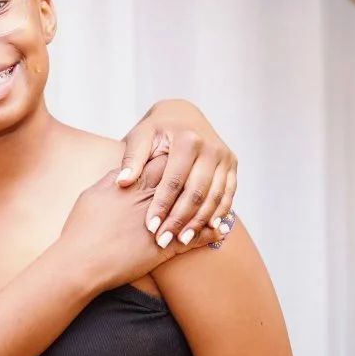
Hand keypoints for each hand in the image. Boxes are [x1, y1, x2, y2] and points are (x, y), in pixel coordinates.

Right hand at [61, 154, 227, 292]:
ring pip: (195, 209)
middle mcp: (151, 200)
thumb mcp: (93, 194)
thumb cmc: (81, 229)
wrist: (81, 261)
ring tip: (223, 203)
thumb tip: (124, 171)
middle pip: (184, 182)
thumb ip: (112, 180)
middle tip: (213, 171)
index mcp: (134, 184)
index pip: (164, 164)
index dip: (176, 157)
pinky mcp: (165, 247)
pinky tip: (221, 230)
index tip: (186, 153)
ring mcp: (162, 223)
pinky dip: (210, 233)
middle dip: (200, 176)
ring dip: (210, 206)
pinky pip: (196, 238)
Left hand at [116, 99, 236, 248]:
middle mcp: (211, 148)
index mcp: (187, 140)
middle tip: (164, 240)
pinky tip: (206, 230)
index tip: (150, 227)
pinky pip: (228, 195)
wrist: (183, 114)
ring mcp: (225, 157)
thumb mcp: (141, 136)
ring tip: (182, 241)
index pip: (174, 180)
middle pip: (196, 192)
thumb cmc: (156, 128)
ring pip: (214, 197)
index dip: (162, 205)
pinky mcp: (232, 166)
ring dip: (199, 222)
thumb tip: (122, 182)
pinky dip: (218, 214)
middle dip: (180, 219)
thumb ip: (132, 159)